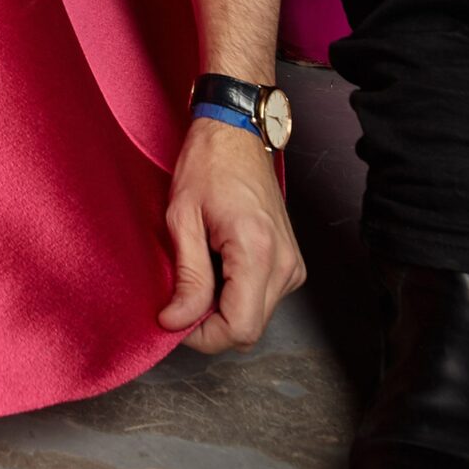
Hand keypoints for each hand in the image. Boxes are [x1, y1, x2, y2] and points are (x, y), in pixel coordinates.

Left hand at [157, 115, 305, 352]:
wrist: (237, 133)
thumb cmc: (207, 165)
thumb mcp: (182, 218)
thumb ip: (186, 276)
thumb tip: (176, 322)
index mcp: (257, 251)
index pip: (239, 328)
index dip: (203, 335)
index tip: (175, 317)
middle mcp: (284, 263)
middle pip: (249, 330)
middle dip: (210, 325)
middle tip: (181, 293)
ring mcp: (292, 265)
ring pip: (256, 317)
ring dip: (223, 309)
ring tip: (201, 268)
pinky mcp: (291, 263)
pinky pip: (262, 299)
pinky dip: (236, 295)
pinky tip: (218, 264)